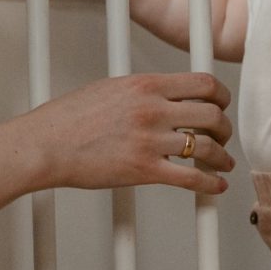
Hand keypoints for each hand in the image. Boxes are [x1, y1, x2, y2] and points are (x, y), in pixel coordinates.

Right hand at [31, 72, 234, 194]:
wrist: (46, 144)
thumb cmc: (70, 118)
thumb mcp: (112, 88)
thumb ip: (144, 90)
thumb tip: (166, 95)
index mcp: (146, 85)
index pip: (204, 83)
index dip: (222, 95)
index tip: (223, 104)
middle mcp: (153, 109)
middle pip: (212, 114)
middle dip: (224, 127)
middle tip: (223, 135)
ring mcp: (150, 140)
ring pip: (207, 147)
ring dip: (222, 157)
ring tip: (223, 162)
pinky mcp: (144, 170)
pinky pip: (191, 178)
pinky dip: (211, 184)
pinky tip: (216, 186)